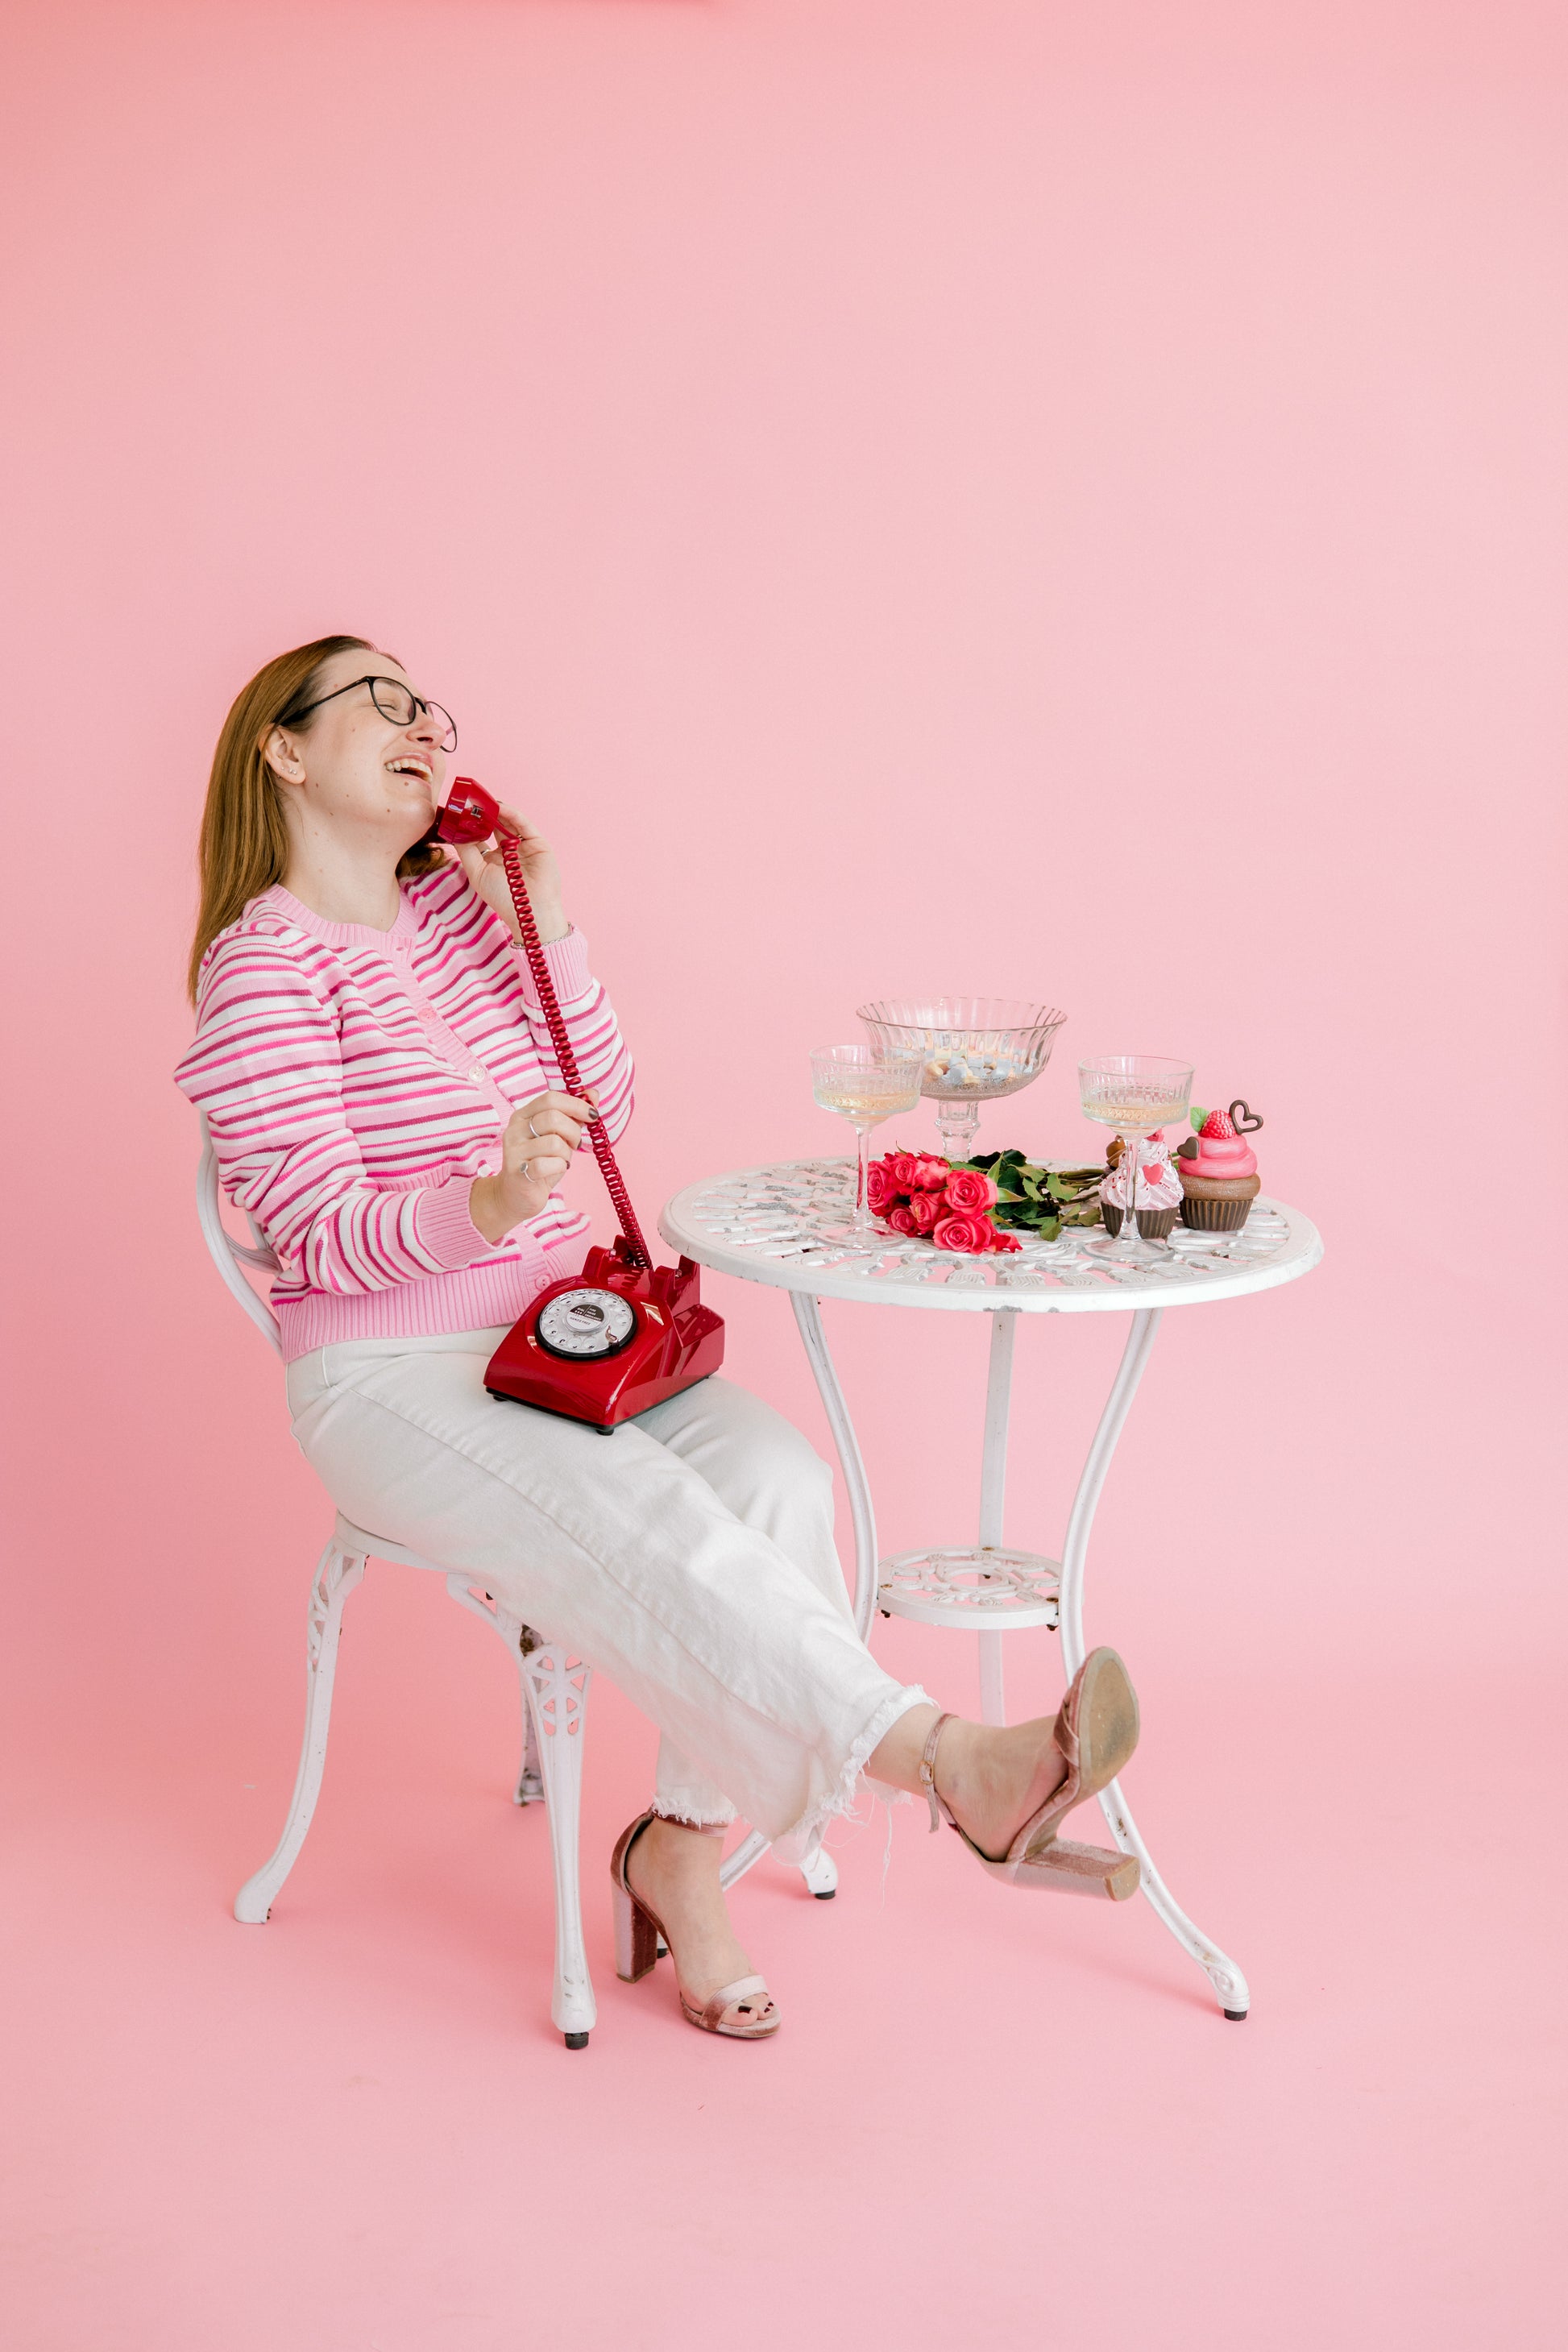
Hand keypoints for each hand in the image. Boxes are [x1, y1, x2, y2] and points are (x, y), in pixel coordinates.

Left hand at [453, 803, 567, 945]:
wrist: (529, 910)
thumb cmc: (502, 897)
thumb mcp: (477, 872)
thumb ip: (466, 850)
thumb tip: (455, 830)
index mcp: (493, 859)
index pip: (480, 836)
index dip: (470, 825)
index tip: (457, 812)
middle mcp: (508, 850)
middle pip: (493, 826)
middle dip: (482, 814)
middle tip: (469, 801)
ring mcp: (523, 845)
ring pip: (508, 822)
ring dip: (495, 811)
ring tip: (482, 801)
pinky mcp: (537, 842)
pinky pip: (523, 824)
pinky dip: (511, 814)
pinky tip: (499, 807)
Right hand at [469, 1088, 596, 1243]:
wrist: (515, 1196)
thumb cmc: (540, 1163)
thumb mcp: (558, 1137)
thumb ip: (573, 1115)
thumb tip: (593, 1094)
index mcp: (523, 1115)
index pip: (550, 1098)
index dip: (576, 1104)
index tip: (593, 1115)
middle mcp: (515, 1129)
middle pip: (553, 1118)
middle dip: (573, 1132)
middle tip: (574, 1144)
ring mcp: (514, 1151)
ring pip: (554, 1143)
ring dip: (566, 1154)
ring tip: (561, 1160)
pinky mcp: (518, 1172)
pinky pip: (549, 1164)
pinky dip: (559, 1167)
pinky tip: (554, 1170)